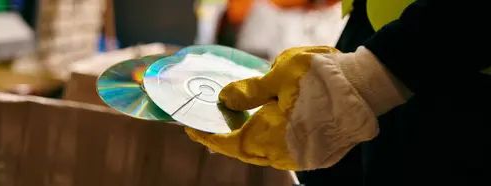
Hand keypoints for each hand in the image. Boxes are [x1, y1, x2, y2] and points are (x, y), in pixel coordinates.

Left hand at [185, 46, 399, 169]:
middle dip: (228, 141)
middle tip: (212, 128)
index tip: (193, 130)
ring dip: (251, 142)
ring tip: (239, 126)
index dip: (209, 138)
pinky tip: (268, 129)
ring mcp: (305, 158)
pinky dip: (271, 143)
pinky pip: (286, 154)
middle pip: (247, 152)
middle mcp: (286, 153)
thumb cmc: (325, 76)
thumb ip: (250, 90)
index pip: (230, 143)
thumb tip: (226, 99)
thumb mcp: (281, 74)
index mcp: (273, 135)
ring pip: (266, 155)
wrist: (369, 86)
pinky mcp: (319, 156)